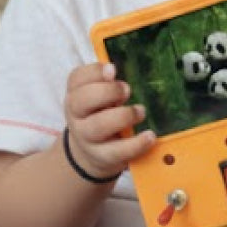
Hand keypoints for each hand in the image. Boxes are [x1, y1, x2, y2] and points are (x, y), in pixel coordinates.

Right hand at [63, 62, 155, 179]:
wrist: (89, 154)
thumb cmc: (100, 116)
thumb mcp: (99, 98)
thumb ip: (109, 83)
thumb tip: (126, 69)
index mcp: (76, 94)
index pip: (76, 79)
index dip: (94, 72)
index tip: (113, 69)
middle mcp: (77, 116)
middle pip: (82, 100)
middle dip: (107, 91)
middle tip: (127, 89)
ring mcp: (87, 138)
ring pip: (98, 126)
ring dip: (123, 116)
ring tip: (141, 111)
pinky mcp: (103, 157)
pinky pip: (117, 151)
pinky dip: (136, 143)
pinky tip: (150, 135)